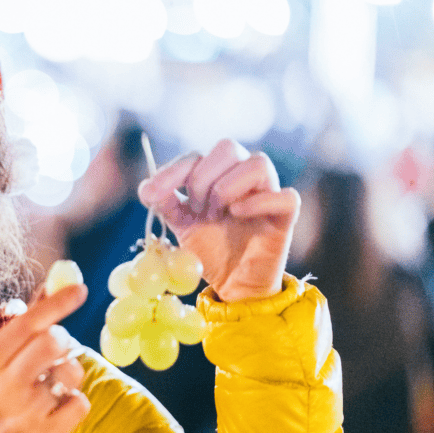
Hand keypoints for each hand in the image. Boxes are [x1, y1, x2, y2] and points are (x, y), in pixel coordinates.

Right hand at [0, 284, 90, 432]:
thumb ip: (16, 330)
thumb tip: (50, 288)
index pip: (26, 324)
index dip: (56, 303)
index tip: (79, 289)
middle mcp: (0, 388)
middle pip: (54, 342)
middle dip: (61, 340)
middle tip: (53, 351)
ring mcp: (23, 416)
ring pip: (71, 372)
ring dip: (66, 374)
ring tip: (49, 386)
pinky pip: (80, 403)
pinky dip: (73, 402)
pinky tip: (54, 409)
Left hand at [137, 139, 300, 301]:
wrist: (233, 284)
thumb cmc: (210, 250)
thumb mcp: (181, 226)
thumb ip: (166, 205)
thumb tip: (147, 188)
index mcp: (217, 175)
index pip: (196, 156)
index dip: (172, 171)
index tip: (151, 194)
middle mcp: (243, 177)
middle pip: (228, 147)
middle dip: (202, 178)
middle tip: (196, 209)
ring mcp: (266, 193)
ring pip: (258, 163)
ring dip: (227, 187)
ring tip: (217, 215)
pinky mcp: (285, 215)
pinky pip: (286, 196)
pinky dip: (259, 202)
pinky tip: (237, 214)